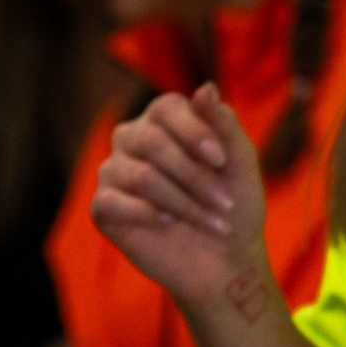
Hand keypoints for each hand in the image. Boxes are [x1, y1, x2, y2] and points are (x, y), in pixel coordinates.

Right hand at [90, 85, 269, 311]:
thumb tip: (205, 88)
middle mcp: (133, 139)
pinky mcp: (104, 207)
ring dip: (181, 202)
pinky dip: (147, 215)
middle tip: (223, 204)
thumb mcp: (241, 165)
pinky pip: (113, 202)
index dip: (194, 132)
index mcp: (165, 120)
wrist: (224, 259)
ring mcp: (114, 172)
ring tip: (209, 222)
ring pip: (138, 176)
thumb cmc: (234, 205)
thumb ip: (225, 126)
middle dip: (193, 176)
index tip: (220, 161)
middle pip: (151, 142)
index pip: (167, 107)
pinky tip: (168, 223)